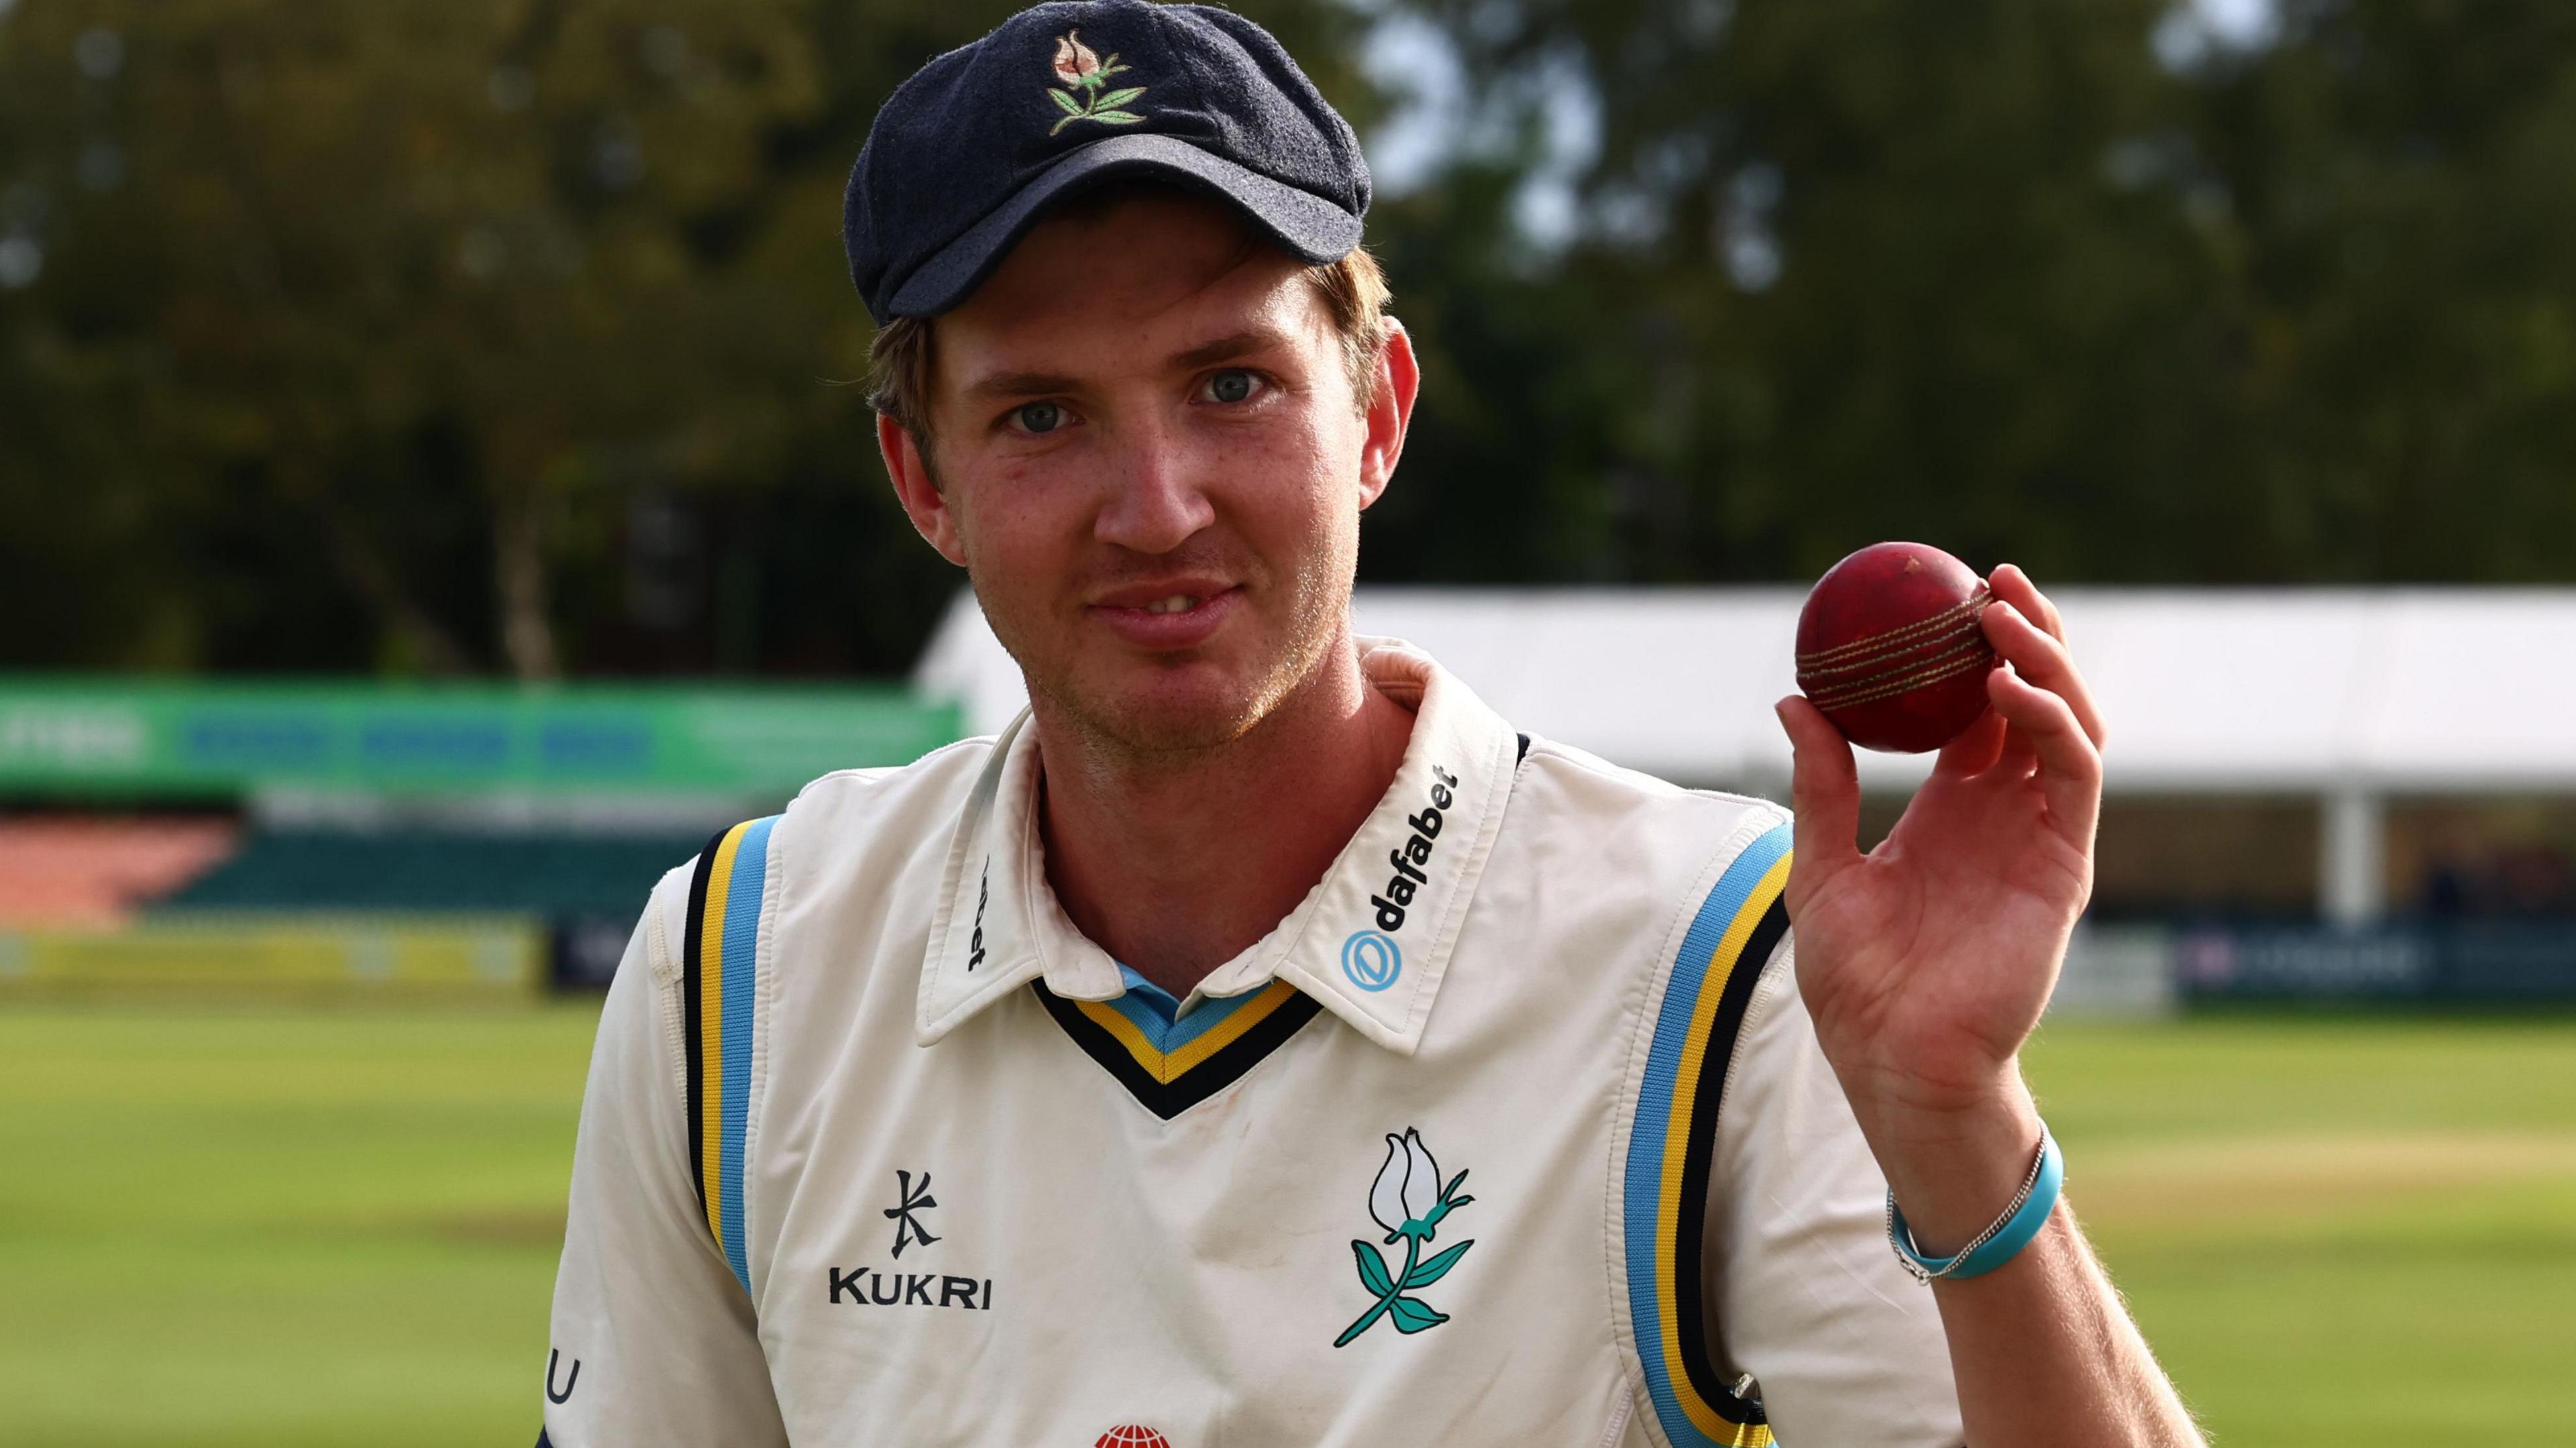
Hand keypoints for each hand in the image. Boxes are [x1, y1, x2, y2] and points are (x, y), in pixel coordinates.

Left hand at [1774, 565, 2106, 1245]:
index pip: (1976, 709)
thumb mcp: (1820, 865)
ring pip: (2066, 724)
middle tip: (1990, 578)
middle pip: (2033, 701)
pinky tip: (2009, 688)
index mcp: (1951, 807)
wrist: (1894, 1056)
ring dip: (2045, 662)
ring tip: (2002, 616)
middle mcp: (2003, 813)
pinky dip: (2050, 723)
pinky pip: (2074, 776)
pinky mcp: (2066, 864)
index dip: (1972, 650)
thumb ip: (1822, 784)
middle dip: (2026, 633)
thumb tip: (1794, 699)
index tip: (1943, 593)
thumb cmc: (1856, 980)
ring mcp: (2040, 835)